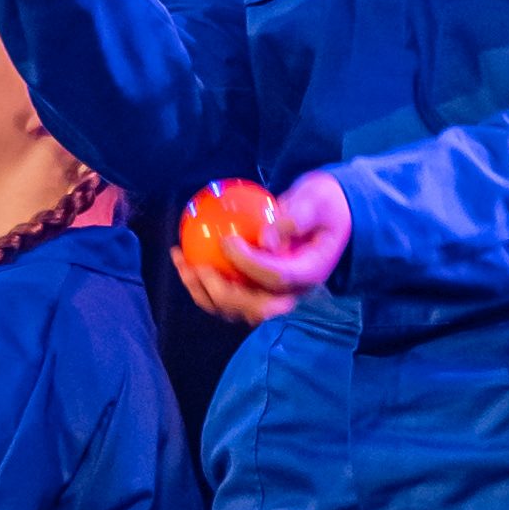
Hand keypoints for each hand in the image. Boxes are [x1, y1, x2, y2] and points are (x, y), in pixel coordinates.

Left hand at [173, 170, 350, 322]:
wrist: (326, 217)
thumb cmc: (321, 204)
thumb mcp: (315, 200)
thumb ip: (296, 216)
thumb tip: (266, 239)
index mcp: (309, 274)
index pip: (277, 277)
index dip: (248, 264)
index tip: (227, 240)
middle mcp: (291, 294)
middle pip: (254, 308)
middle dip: (222, 292)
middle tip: (198, 266)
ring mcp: (271, 296)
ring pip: (234, 309)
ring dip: (204, 292)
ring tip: (182, 263)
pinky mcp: (254, 292)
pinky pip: (225, 296)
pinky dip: (200, 284)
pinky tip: (182, 257)